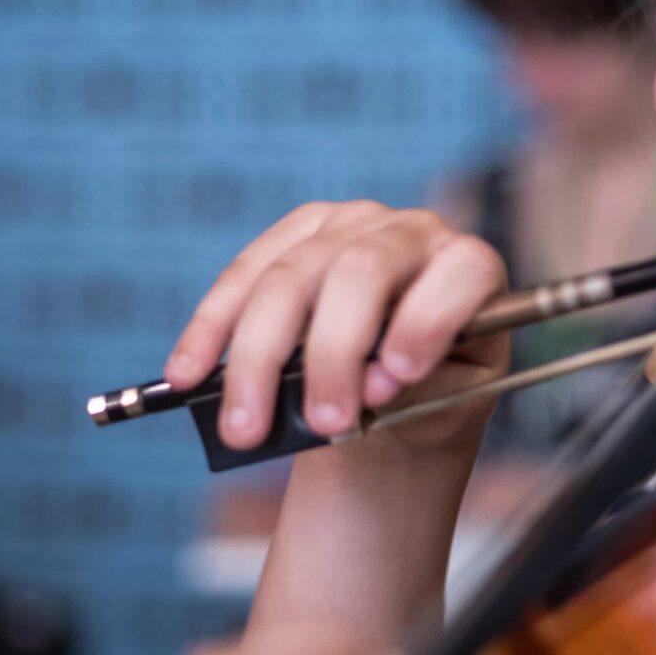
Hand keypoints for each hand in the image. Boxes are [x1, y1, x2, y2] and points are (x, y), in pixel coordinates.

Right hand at [162, 201, 511, 455]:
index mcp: (467, 267)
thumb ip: (420, 392)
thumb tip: (373, 384)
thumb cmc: (431, 394)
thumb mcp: (447, 404)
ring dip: (258, 359)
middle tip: (321, 424)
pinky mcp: (294, 237)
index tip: (398, 378)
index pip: (460, 273)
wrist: (394, 386)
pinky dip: (211, 331)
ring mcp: (347, 226)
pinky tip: (187, 374)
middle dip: (333, 354)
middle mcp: (410, 231)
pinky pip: (242, 278)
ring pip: (289, 279)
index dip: (428, 319)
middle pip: (359, 273)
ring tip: (245, 428)